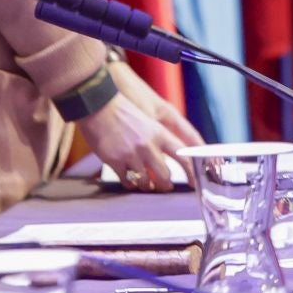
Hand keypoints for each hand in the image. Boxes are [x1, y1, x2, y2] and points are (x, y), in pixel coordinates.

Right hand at [79, 66, 201, 193]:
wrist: (98, 105)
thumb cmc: (122, 112)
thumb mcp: (147, 122)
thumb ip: (158, 140)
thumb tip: (166, 159)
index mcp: (159, 133)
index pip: (182, 156)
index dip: (191, 172)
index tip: (194, 182)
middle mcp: (148, 146)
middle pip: (165, 175)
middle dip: (166, 185)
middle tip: (166, 187)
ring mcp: (131, 155)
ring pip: (145, 182)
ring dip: (147, 186)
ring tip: (147, 186)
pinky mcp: (115, 162)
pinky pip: (127, 181)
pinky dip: (130, 184)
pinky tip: (130, 181)